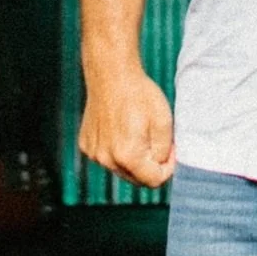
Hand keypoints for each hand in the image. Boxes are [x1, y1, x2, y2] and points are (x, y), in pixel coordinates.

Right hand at [78, 63, 175, 187]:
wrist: (111, 74)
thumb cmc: (139, 94)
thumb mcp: (164, 121)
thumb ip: (164, 151)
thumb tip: (160, 165)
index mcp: (128, 156)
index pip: (154, 181)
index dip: (167, 168)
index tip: (170, 150)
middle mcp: (107, 159)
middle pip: (136, 179)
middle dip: (150, 165)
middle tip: (155, 140)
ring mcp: (94, 153)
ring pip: (121, 169)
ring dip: (132, 159)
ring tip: (137, 131)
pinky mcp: (86, 145)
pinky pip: (107, 157)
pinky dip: (116, 149)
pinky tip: (120, 128)